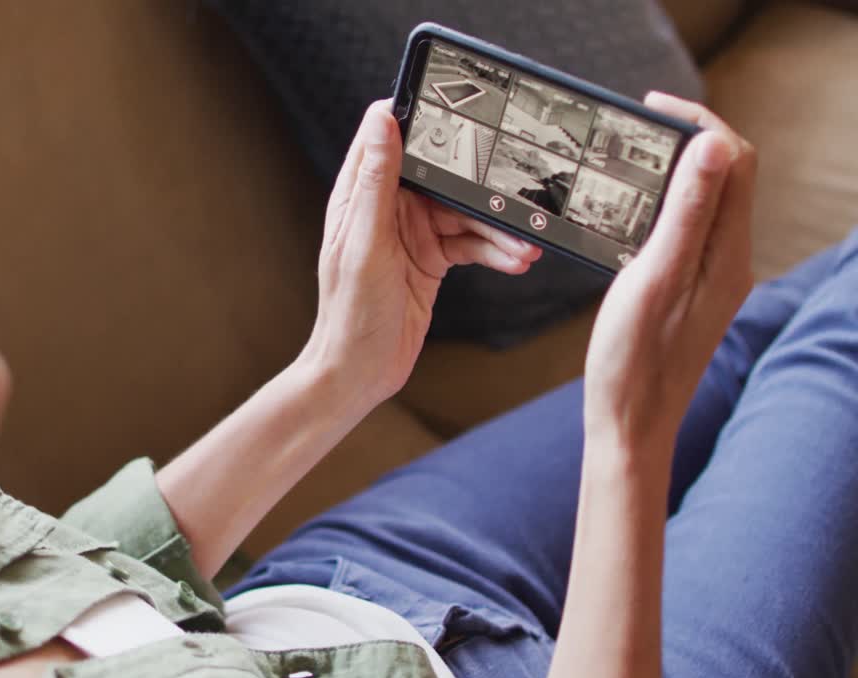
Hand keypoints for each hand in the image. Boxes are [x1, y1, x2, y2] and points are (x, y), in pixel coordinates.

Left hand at [299, 100, 541, 408]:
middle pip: (442, 177)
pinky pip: (471, 244)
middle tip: (518, 189)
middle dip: (481, 185)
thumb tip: (382, 121)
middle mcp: (387, 210)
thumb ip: (376, 182)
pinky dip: (495, 251)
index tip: (461, 105)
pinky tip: (518, 260)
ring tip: (526, 243)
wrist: (360, 373)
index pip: (389, 139)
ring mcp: (412, 235)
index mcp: (361, 196)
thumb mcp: (366, 242)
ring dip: (497, 227)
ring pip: (464, 213)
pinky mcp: (431, 260)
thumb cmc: (350, 313)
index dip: (421, 117)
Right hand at [584, 93, 755, 452]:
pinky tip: (631, 213)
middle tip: (636, 129)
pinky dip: (665, 206)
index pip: (734, 161)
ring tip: (630, 161)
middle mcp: (729, 261)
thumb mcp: (654, 277)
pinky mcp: (690, 290)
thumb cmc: (634, 360)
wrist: (630, 423)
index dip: (701, 124)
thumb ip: (687, 212)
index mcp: (727, 254)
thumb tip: (714, 146)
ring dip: (675, 173)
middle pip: (726, 176)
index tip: (653, 108)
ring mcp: (712, 276)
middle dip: (688, 141)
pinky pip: (690, 230)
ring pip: (707, 202)